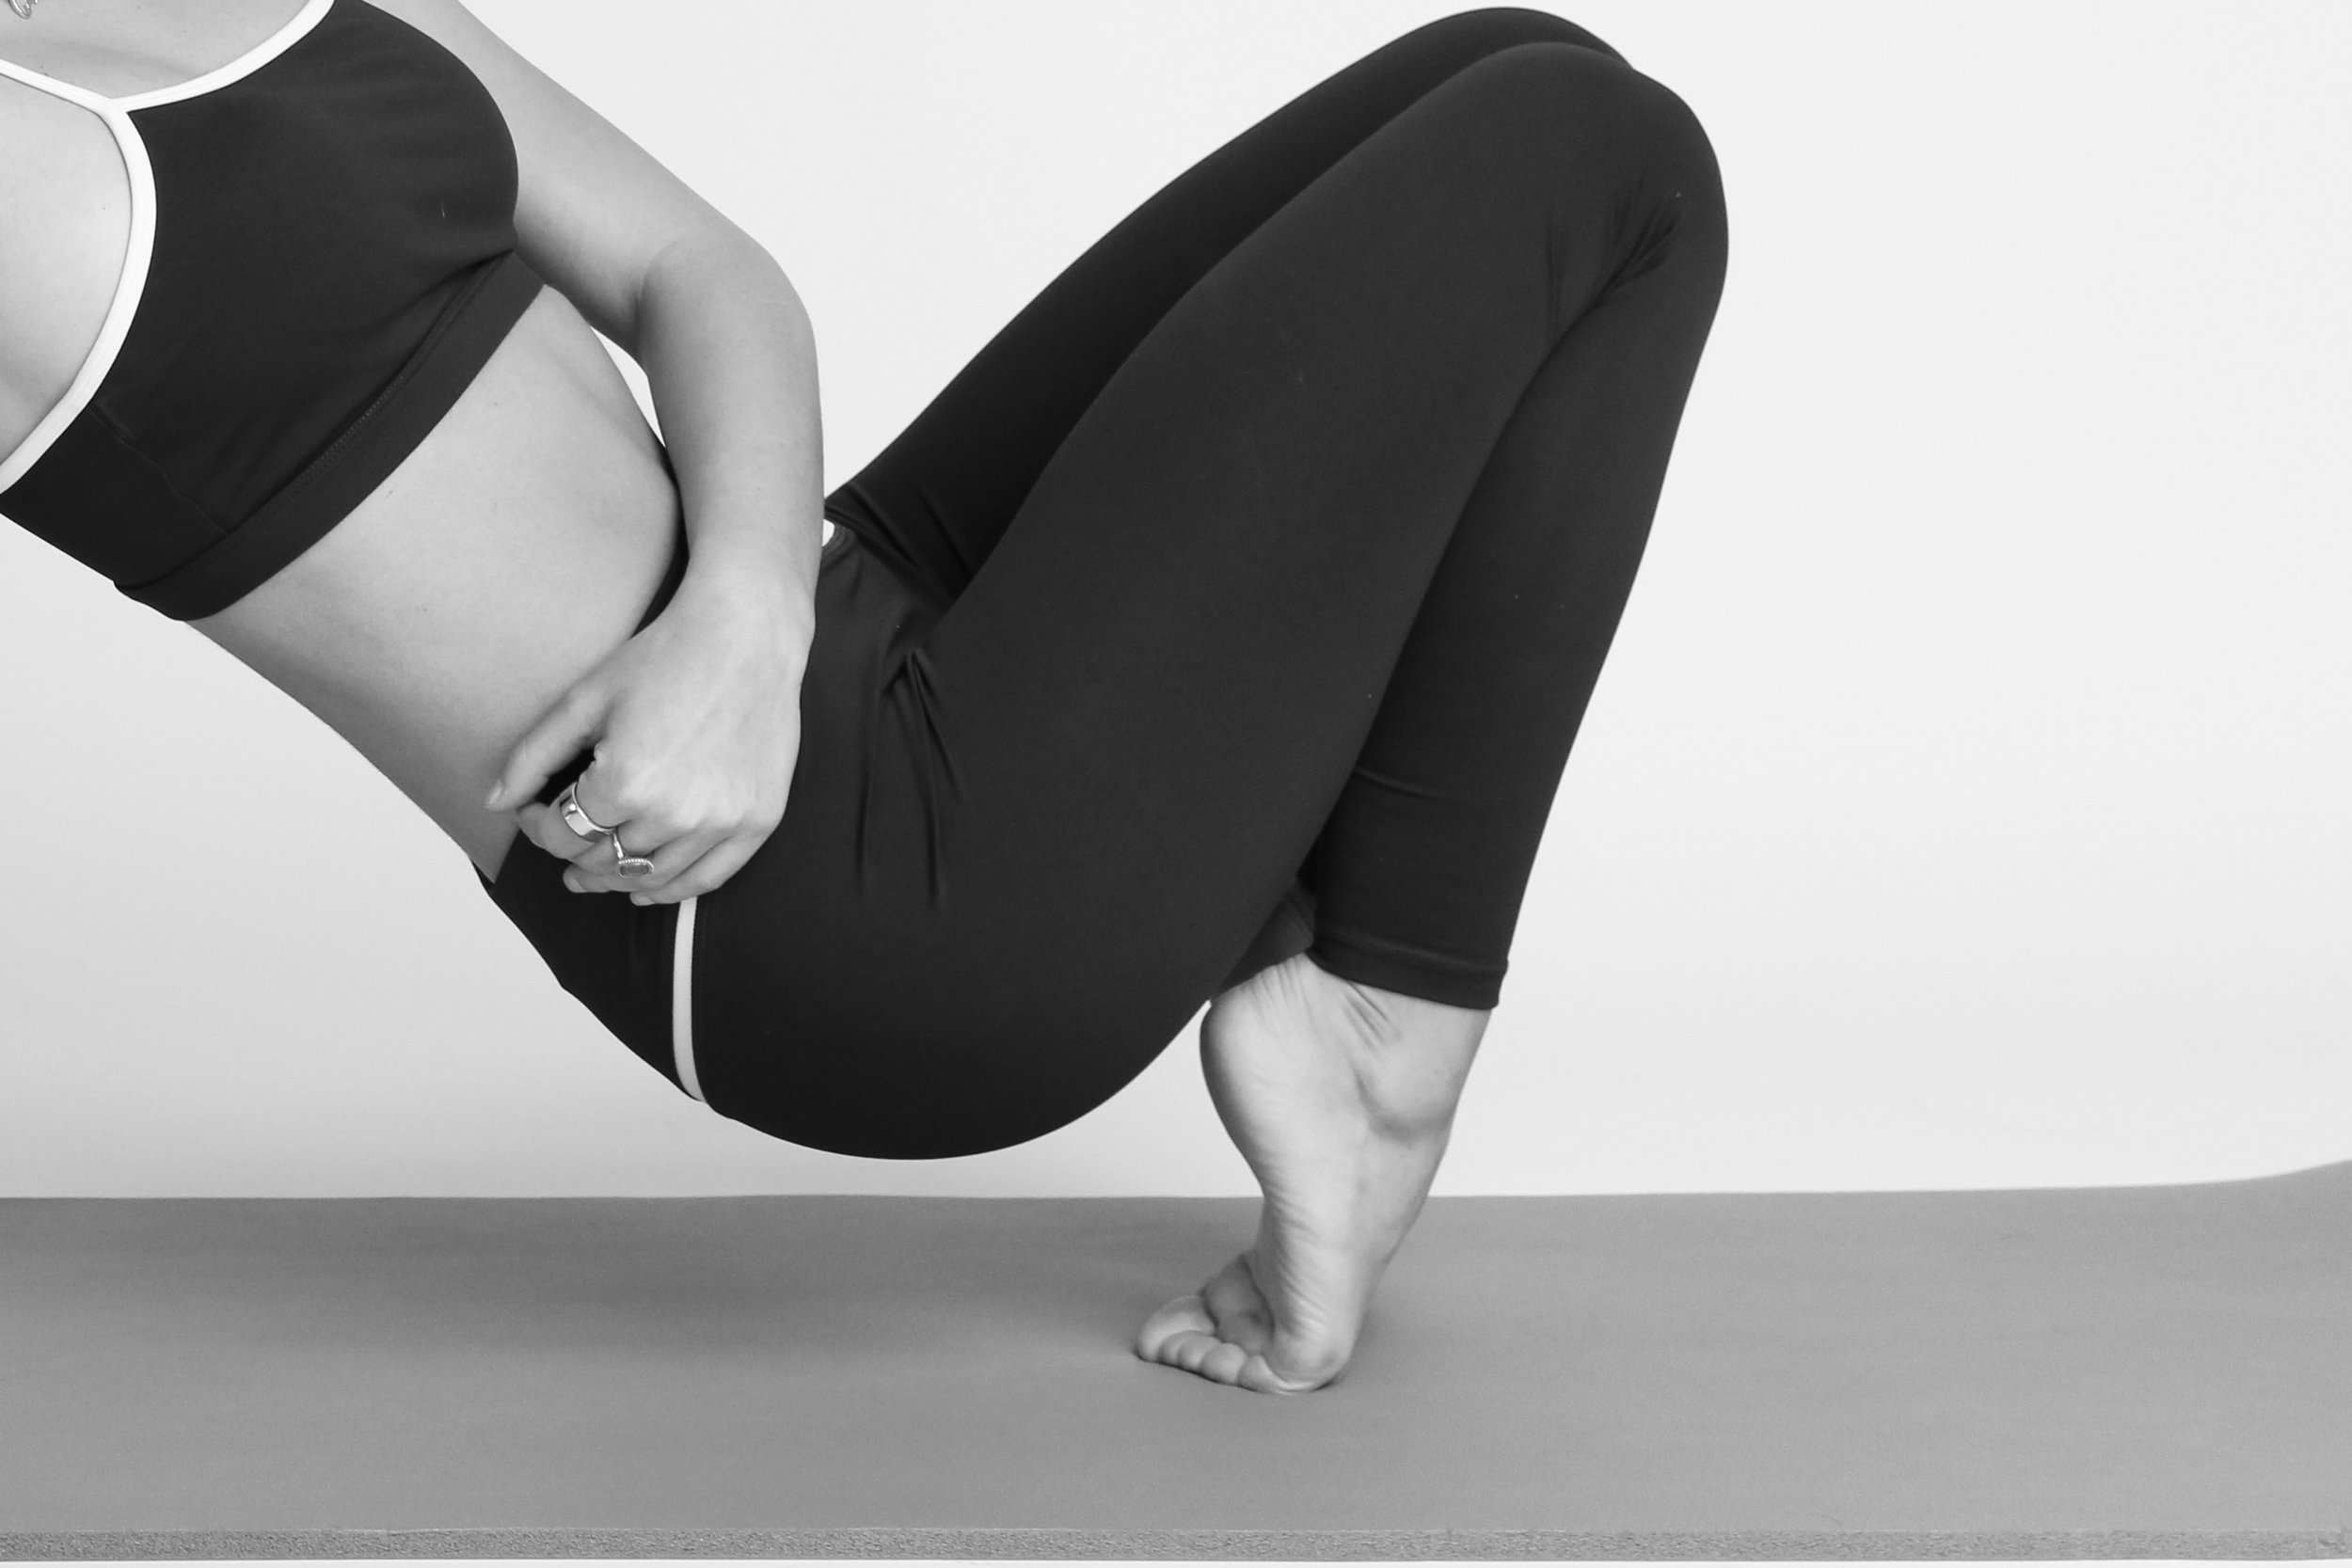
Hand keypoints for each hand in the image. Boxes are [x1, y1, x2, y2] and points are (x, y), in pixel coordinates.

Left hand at [486, 575, 810, 903]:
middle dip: (572, 852)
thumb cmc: (666, 658)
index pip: (561, 835)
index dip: (536, 827)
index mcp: (625, 783)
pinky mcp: (758, 821)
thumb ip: (532, 757)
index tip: (533, 812)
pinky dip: (671, 890)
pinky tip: (643, 887)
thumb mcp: (585, 700)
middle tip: (563, 837)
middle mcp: (674, 814)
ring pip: (651, 878)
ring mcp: (721, 822)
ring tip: (594, 871)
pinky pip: (707, 879)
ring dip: (614, 877)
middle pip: (603, 861)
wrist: (747, 636)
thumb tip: (495, 804)